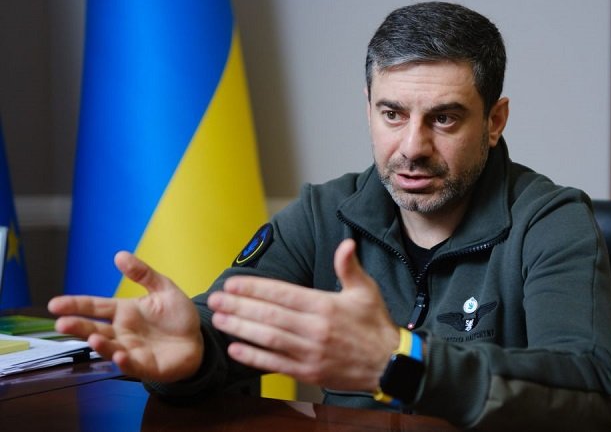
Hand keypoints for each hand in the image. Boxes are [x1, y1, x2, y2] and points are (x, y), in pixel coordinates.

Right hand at [48, 251, 203, 382]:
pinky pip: (132, 365)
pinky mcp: (146, 367)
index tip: (55, 304)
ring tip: (92, 338)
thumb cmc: (178, 316)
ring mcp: (131, 350)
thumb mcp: (164, 289)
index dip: (76, 305)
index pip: (95, 307)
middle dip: (78, 327)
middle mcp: (122, 332)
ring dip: (100, 344)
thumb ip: (143, 274)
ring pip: (109, 348)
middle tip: (61, 324)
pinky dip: (124, 361)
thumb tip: (120, 255)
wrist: (198, 341)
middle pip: (95, 328)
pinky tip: (120, 355)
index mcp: (124, 312)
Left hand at [207, 239, 399, 391]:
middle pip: (270, 316)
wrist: (390, 365)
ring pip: (268, 339)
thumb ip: (349, 267)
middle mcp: (315, 329)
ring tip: (219, 320)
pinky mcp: (309, 372)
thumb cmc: (375, 324)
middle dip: (239, 306)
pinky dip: (254, 357)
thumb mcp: (366, 291)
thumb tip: (346, 244)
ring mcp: (310, 353)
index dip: (255, 288)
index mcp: (325, 306)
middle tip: (215, 299)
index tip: (233, 283)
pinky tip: (236, 348)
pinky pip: (276, 364)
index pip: (283, 294)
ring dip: (241, 329)